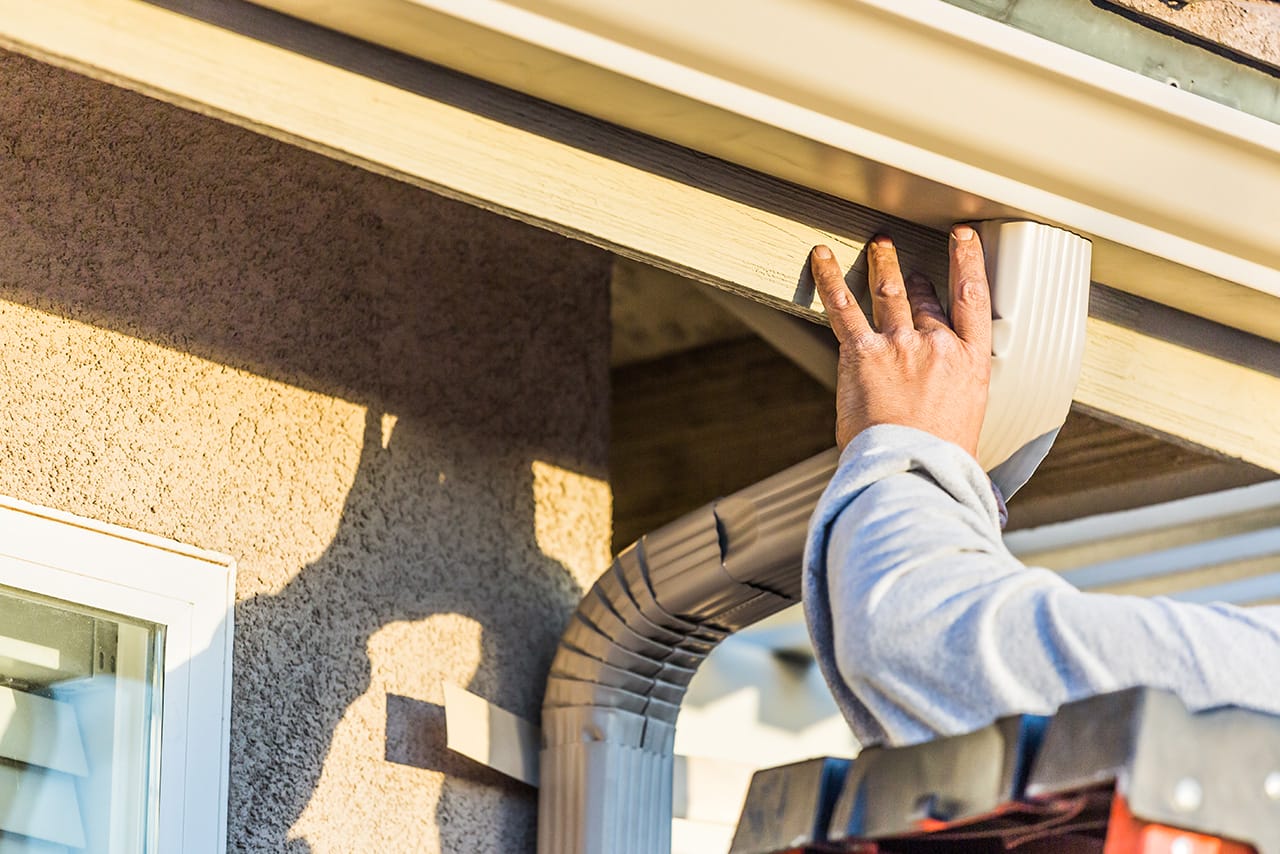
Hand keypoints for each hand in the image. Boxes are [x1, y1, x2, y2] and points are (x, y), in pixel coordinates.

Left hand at [809, 226, 991, 457]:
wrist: (914, 470)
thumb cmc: (939, 461)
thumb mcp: (967, 426)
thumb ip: (958, 405)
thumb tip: (955, 426)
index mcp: (970, 362)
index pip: (973, 298)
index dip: (968, 262)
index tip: (964, 240)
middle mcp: (938, 345)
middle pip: (925, 299)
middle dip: (915, 281)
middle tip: (909, 269)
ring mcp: (900, 345)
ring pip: (890, 291)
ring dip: (883, 265)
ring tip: (879, 246)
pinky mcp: (863, 353)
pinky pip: (843, 306)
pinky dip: (830, 278)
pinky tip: (821, 257)